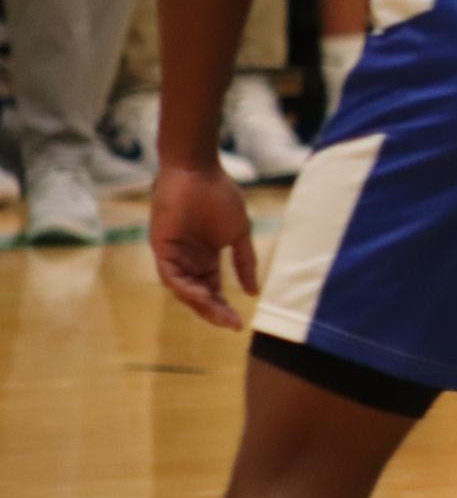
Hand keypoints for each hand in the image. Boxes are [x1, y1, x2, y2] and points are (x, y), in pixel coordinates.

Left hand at [149, 163, 257, 328]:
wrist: (197, 173)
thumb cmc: (219, 196)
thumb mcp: (239, 234)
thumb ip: (245, 262)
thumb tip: (253, 291)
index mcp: (207, 257)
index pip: (214, 290)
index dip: (225, 307)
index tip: (240, 323)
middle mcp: (189, 261)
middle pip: (200, 295)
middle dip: (215, 311)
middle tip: (231, 324)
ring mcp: (174, 256)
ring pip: (185, 290)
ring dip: (201, 304)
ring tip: (220, 314)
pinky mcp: (162, 249)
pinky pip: (172, 277)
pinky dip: (186, 288)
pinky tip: (202, 295)